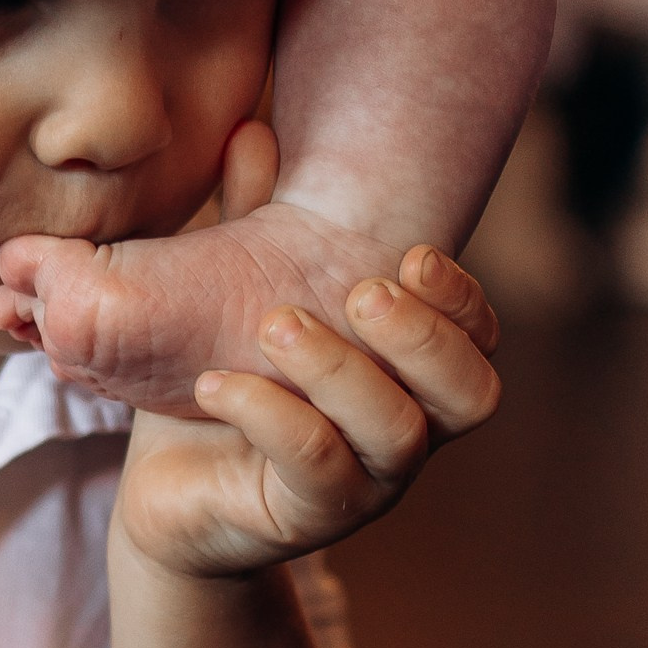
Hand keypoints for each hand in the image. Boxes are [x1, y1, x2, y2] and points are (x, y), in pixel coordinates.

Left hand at [114, 262, 497, 579]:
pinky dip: (271, 416)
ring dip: (340, 370)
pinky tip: (218, 383)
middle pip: (471, 393)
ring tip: (276, 325)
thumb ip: (255, 225)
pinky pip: (316, 469)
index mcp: (408, 378)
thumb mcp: (236, 299)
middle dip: (424, 335)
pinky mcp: (306, 518)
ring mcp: (364, 484)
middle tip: (361, 290)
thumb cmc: (221, 389)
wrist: (168, 495)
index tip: (414, 254)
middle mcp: (405, 433)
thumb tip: (255, 129)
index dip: (462, 298)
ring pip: (397, 433)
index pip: (479, 341)